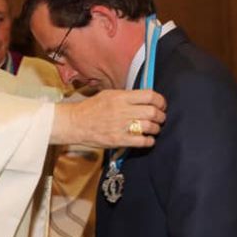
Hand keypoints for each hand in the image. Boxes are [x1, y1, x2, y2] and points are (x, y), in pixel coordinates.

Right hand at [51, 89, 166, 147]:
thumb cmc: (91, 108)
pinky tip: (147, 139)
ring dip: (156, 128)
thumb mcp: (108, 94)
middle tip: (160, 118)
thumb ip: (127, 96)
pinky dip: (149, 141)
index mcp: (121, 97)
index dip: (160, 101)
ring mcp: (122, 126)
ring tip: (154, 129)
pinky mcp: (119, 140)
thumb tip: (144, 97)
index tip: (161, 105)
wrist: (75, 123)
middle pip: (153, 112)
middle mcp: (123, 111)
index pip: (150, 96)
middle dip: (161, 116)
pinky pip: (142, 141)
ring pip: (150, 127)